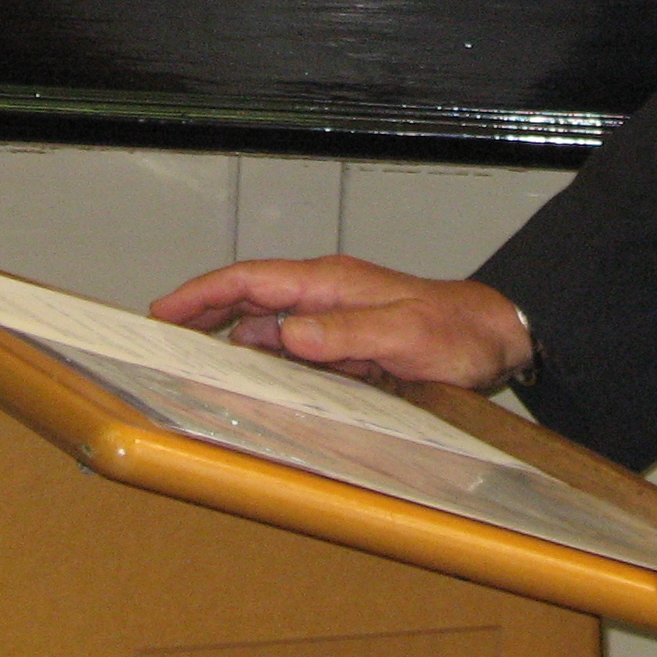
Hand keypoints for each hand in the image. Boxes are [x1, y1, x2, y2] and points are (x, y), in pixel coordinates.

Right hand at [148, 256, 532, 388]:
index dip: (204, 293)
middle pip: (249, 298)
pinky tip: (248, 377)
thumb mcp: (403, 337)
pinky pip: (293, 349)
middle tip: (160, 334)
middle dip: (202, 311)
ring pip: (267, 325)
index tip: (165, 309)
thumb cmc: (458, 333)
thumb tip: (286, 333)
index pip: (253, 280)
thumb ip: (346, 336)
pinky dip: (263, 359)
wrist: (497, 336)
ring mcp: (335, 319)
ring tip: (190, 358)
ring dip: (229, 338)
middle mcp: (327, 296)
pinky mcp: (346, 345)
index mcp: (332, 283)